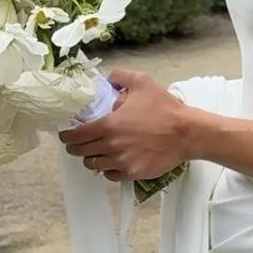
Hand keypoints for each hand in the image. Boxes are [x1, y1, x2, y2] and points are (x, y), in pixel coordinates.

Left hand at [59, 67, 187, 182]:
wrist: (187, 133)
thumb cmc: (165, 108)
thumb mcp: (142, 82)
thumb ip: (119, 76)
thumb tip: (106, 78)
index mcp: (108, 125)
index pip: (76, 135)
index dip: (67, 136)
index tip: (66, 135)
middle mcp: (111, 146)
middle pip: (82, 152)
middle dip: (76, 148)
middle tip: (77, 143)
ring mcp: (121, 162)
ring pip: (94, 165)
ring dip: (91, 158)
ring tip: (95, 152)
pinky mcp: (133, 173)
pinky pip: (110, 175)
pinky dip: (108, 170)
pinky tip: (112, 162)